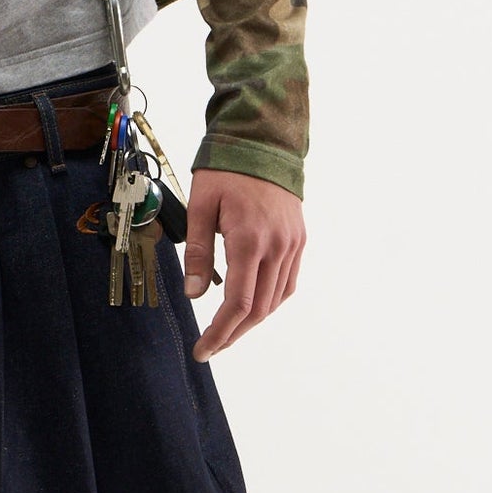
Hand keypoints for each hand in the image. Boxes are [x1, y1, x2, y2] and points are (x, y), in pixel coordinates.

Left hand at [183, 169, 305, 358]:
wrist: (264, 142)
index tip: (202, 350)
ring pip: (276, 299)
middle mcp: (277, 246)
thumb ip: (197, 252)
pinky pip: (288, 282)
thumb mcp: (200, 206)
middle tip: (211, 347)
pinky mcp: (299, 239)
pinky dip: (270, 301)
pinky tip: (251, 305)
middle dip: (233, 334)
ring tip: (227, 330)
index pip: (238, 303)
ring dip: (251, 320)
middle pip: (259, 308)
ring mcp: (292, 244)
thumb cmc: (225, 171)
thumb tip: (193, 294)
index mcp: (249, 240)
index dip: (220, 333)